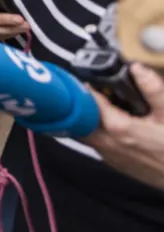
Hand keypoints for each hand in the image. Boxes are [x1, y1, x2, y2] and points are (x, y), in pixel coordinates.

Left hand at [85, 63, 163, 189]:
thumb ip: (153, 90)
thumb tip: (137, 69)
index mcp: (119, 128)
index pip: (89, 102)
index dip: (86, 88)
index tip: (86, 78)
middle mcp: (107, 142)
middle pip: (79, 118)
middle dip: (81, 103)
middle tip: (87, 91)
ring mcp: (107, 154)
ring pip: (83, 131)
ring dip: (85, 117)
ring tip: (94, 105)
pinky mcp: (111, 162)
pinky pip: (93, 142)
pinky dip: (93, 130)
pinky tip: (106, 123)